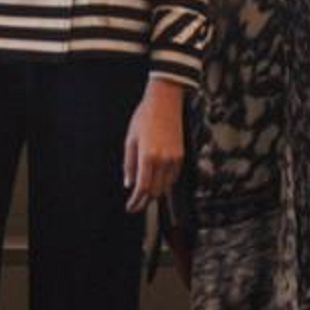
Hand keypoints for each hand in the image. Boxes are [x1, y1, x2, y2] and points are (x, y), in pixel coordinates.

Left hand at [122, 78, 185, 212]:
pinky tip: (157, 182)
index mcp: (147, 156)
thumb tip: (129, 184)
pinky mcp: (180, 156)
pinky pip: (173, 177)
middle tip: (136, 203)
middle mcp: (163, 160)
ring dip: (155, 193)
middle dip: (145, 200)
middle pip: (155, 191)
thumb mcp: (130, 139)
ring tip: (145, 195)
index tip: (130, 207)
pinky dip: (165, 183)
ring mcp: (174, 158)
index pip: (142, 188)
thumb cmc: (145, 117)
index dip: (136, 201)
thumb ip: (129, 164)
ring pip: (165, 187)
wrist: (165, 102)